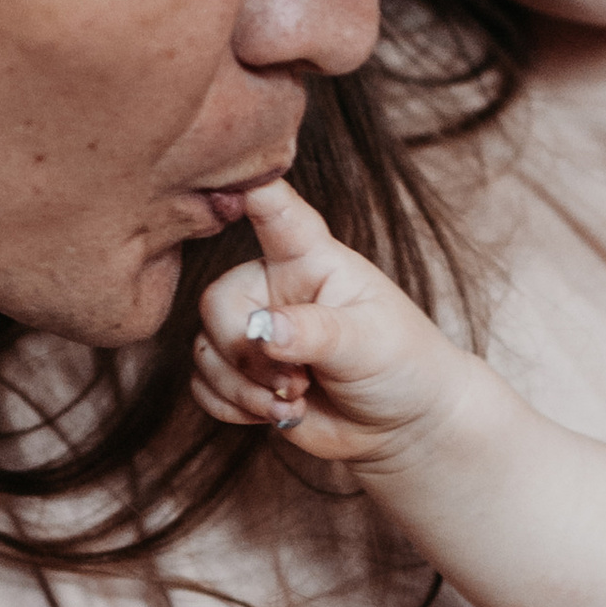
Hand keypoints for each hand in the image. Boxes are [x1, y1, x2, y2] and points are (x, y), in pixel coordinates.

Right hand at [191, 174, 480, 474]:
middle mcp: (273, 285)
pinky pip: (202, 385)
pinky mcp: (242, 373)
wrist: (403, 423)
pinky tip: (276, 414)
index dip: (248, 193)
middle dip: (248, 354)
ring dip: (243, 389)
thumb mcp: (370, 342)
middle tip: (295, 381)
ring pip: (205, 351)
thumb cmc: (400, 363)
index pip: (275, 213)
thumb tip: (261, 330)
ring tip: (293, 401)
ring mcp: (255, 330)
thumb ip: (315, 332)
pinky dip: (231, 407)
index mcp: (310, 257)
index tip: (233, 182)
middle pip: (218, 303)